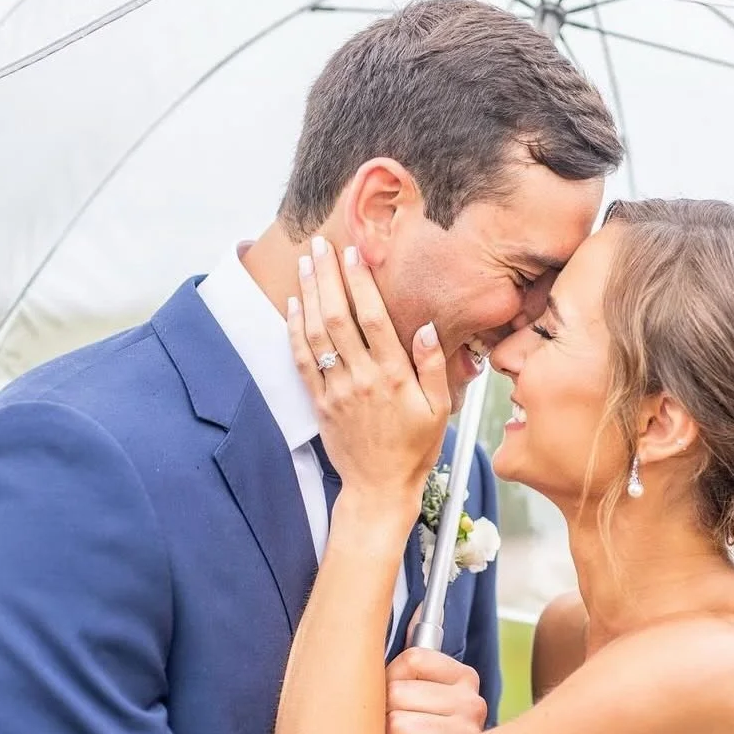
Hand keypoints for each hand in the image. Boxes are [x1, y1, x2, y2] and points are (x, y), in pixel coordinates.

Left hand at [287, 237, 449, 518]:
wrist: (380, 488)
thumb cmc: (415, 449)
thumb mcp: (439, 410)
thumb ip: (432, 366)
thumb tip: (425, 327)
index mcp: (394, 377)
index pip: (373, 319)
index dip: (360, 283)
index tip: (354, 254)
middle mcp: (362, 378)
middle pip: (338, 317)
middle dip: (327, 276)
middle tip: (321, 245)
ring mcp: (336, 390)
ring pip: (316, 333)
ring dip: (308, 294)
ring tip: (306, 264)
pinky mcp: (319, 402)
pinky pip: (302, 360)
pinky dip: (295, 329)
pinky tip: (294, 305)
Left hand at [385, 646, 487, 733]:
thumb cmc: (414, 726)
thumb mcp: (417, 690)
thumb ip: (401, 672)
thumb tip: (362, 658)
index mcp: (465, 678)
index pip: (413, 660)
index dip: (390, 676)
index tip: (394, 691)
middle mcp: (472, 706)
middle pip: (398, 692)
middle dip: (382, 708)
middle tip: (387, 723)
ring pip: (396, 721)